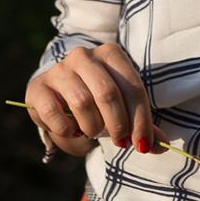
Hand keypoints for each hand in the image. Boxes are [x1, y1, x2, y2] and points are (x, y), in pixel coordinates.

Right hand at [25, 42, 165, 157]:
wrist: (58, 93)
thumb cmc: (97, 100)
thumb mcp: (122, 107)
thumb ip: (140, 125)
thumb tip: (161, 146)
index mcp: (111, 54)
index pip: (132, 87)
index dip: (140, 119)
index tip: (143, 144)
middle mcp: (84, 55)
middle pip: (107, 93)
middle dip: (118, 125)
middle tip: (120, 143)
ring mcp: (59, 69)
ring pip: (82, 102)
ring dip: (92, 127)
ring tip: (93, 132)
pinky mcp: (37, 87)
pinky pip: (53, 112)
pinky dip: (66, 129)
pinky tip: (72, 130)